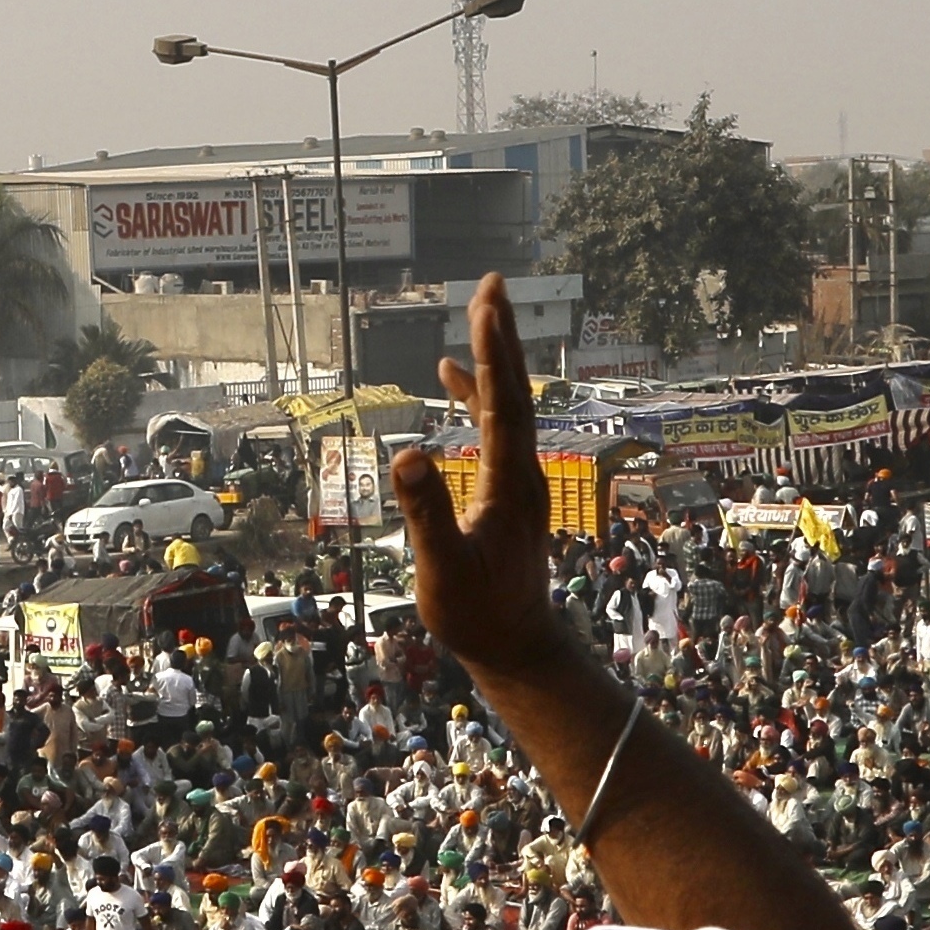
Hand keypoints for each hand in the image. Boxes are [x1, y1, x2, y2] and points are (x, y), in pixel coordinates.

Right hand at [387, 279, 575, 695]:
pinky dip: (476, 395)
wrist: (516, 643)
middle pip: (514, 390)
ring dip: (493, 358)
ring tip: (479, 311)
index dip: (492, 354)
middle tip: (492, 285)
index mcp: (510, 483)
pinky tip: (451, 378)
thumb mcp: (443, 567)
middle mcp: (524, 471)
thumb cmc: (476, 613)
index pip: (501, 404)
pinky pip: (496, 426)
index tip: (486, 306)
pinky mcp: (510, 487)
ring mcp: (520, 478)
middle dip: (501, 337)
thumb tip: (406, 453)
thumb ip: (427, 512)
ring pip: (509, 404)